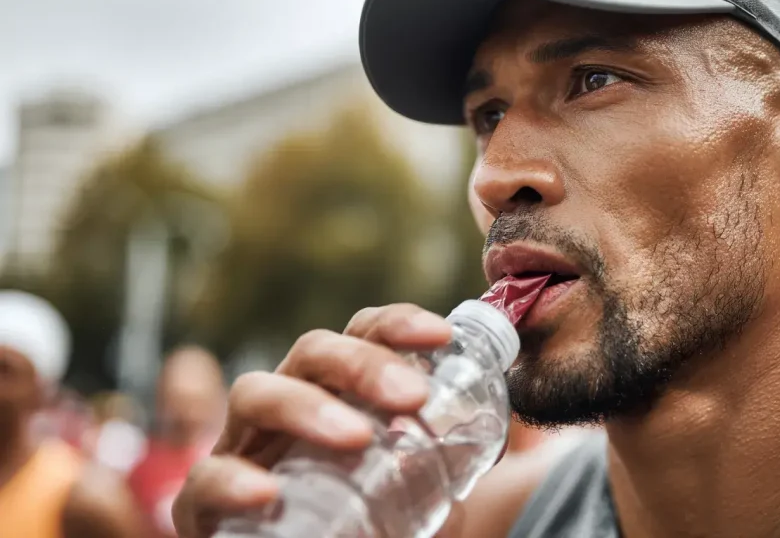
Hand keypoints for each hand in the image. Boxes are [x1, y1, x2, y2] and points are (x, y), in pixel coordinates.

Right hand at [172, 304, 453, 537]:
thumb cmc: (378, 529)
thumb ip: (454, 461)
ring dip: (307, 406)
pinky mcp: (208, 512)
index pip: (361, 337)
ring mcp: (244, 454)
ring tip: (358, 438)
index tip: (442, 335)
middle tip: (412, 396)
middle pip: (311, 353)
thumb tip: (511, 432)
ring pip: (254, 394)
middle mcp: (288, 414)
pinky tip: (270, 492)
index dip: (396, 325)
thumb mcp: (425, 492)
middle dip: (361, 363)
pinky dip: (233, 481)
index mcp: (338, 396)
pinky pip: (206, 483)